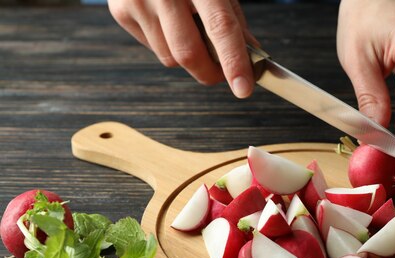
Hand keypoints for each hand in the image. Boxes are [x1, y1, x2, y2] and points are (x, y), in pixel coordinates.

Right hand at [108, 0, 256, 97]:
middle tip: (225, 73)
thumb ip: (233, 20)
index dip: (234, 61)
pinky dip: (168, 45)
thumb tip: (249, 56)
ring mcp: (137, 1)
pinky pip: (154, 49)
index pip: (219, 27)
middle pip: (188, 53)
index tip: (244, 88)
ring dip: (188, 57)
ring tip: (191, 30)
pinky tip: (170, 23)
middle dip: (211, 72)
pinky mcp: (121, 12)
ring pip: (170, 58)